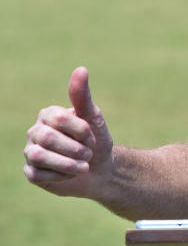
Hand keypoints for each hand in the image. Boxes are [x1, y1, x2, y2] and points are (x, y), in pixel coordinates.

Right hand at [23, 67, 114, 197]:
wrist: (99, 169)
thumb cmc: (96, 140)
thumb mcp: (94, 117)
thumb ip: (83, 96)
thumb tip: (81, 69)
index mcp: (49, 115)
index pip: (59, 118)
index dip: (80, 130)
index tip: (92, 137)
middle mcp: (36, 131)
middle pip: (48, 138)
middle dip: (75, 148)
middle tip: (89, 153)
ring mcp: (30, 151)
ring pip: (38, 156)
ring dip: (67, 163)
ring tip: (84, 166)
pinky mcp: (31, 172)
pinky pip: (37, 174)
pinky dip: (60, 176)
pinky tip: (71, 174)